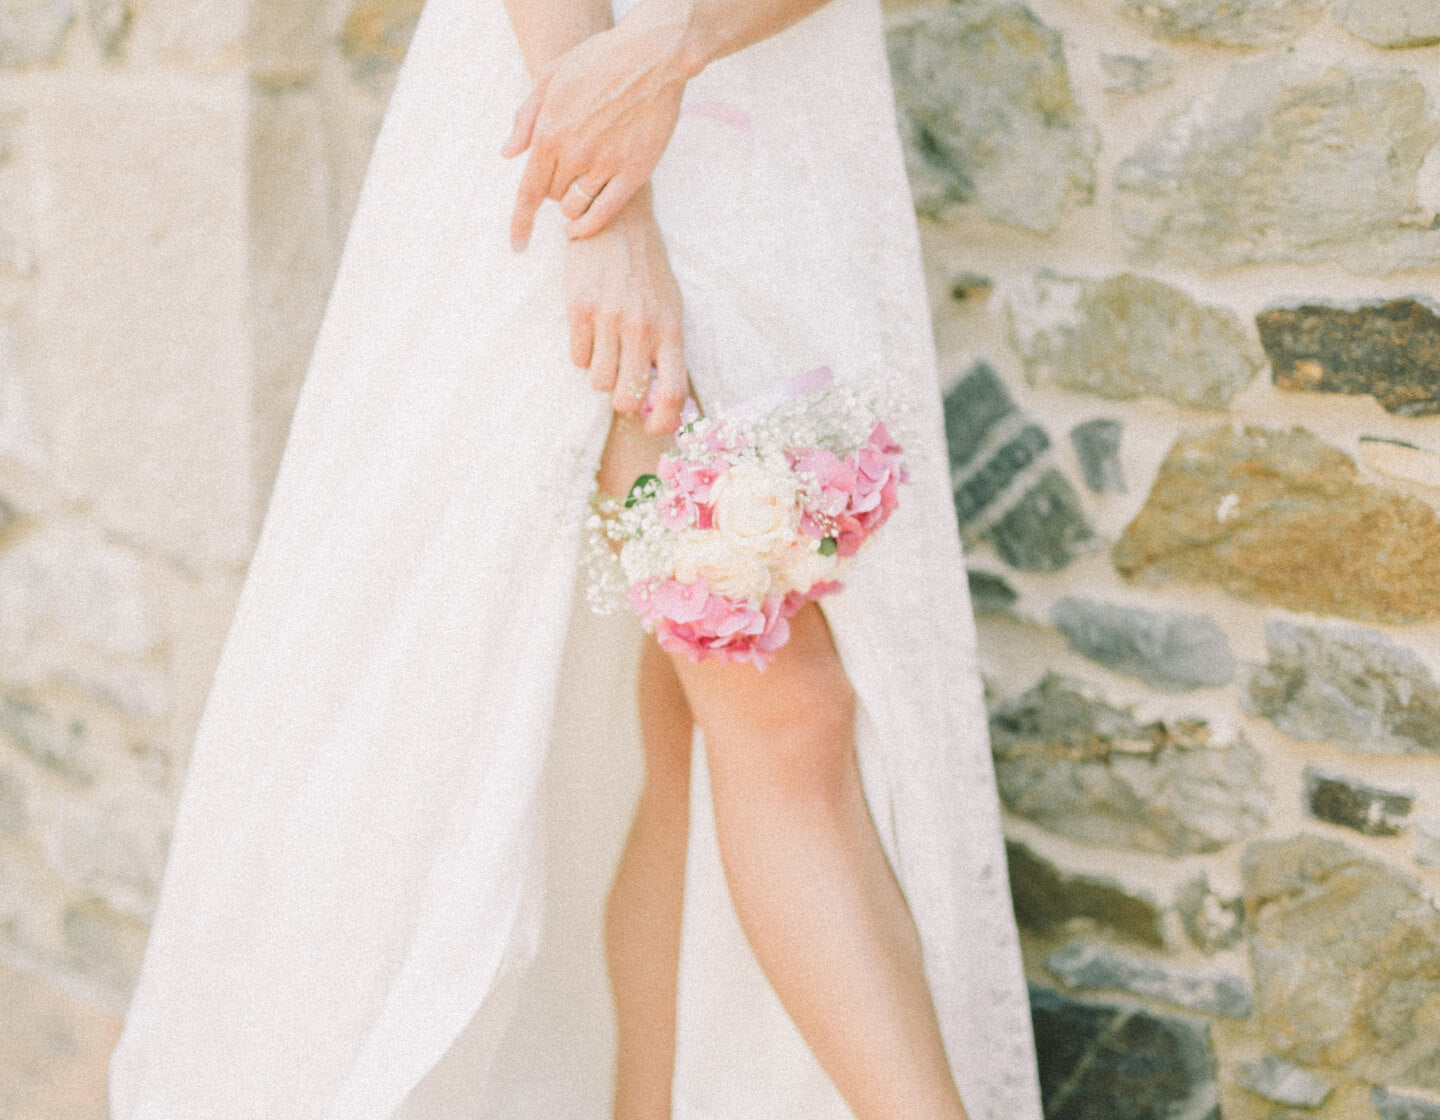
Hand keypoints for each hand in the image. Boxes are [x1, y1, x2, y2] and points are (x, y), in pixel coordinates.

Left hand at [502, 10, 691, 249]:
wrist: (652, 56)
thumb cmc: (599, 61)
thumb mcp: (550, 78)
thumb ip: (525, 118)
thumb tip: (508, 154)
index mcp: (550, 131)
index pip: (529, 191)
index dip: (520, 222)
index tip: (517, 246)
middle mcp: (575, 153)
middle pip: (553, 196)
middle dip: (554, 188)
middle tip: (567, 169)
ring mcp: (605, 164)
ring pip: (576, 207)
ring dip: (572, 204)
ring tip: (579, 186)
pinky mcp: (634, 171)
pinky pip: (605, 212)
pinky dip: (590, 226)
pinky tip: (580, 230)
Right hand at [564, 186, 688, 434]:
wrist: (617, 219)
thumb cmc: (646, 269)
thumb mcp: (669, 305)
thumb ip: (666, 348)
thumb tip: (659, 396)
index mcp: (670, 329)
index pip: (673, 393)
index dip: (663, 422)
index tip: (654, 429)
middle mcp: (642, 327)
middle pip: (629, 397)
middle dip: (624, 401)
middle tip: (622, 386)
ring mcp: (609, 319)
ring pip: (598, 383)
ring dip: (600, 376)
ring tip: (605, 351)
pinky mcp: (579, 309)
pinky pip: (576, 359)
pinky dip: (582, 354)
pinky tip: (589, 332)